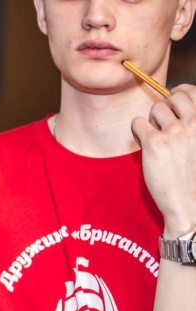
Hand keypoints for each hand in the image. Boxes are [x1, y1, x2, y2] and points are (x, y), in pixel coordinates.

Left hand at [132, 84, 195, 235]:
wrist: (189, 203)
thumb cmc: (194, 175)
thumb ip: (193, 125)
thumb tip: (179, 102)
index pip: (192, 91)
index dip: (179, 94)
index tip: (173, 103)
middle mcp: (195, 123)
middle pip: (172, 97)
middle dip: (166, 107)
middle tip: (163, 124)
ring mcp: (175, 131)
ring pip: (155, 109)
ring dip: (152, 122)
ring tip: (157, 139)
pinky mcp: (154, 142)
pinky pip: (138, 123)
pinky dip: (138, 132)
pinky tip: (145, 144)